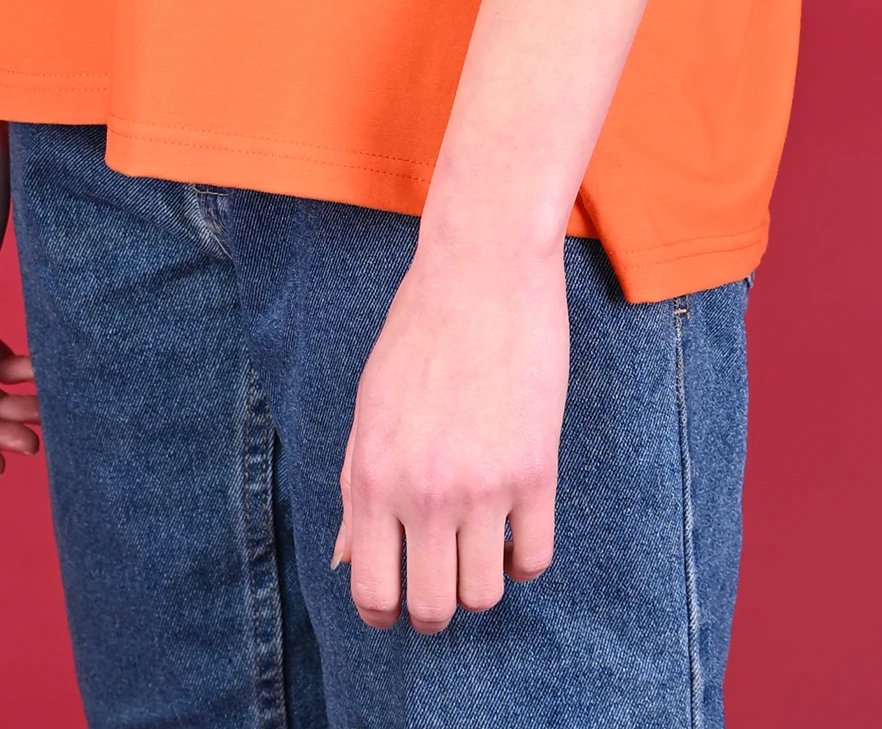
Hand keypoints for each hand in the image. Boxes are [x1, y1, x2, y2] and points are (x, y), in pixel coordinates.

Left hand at [333, 230, 565, 630]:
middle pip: (432, 608)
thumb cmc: (418, 332)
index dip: (384, 611)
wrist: (481, 270)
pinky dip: (524, 560)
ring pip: (484, 595)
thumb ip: (355, 489)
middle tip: (440, 584)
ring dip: (480, 584)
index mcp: (372, 475)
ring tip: (479, 549)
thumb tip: (345, 563)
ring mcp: (482, 486)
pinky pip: (534, 559)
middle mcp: (422, 491)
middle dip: (433, 610)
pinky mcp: (536, 471)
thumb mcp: (369, 408)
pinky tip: (514, 531)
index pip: (372, 590)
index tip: (397, 600)